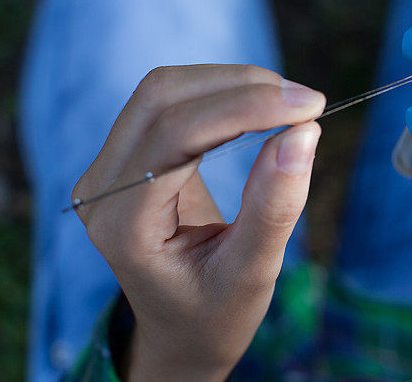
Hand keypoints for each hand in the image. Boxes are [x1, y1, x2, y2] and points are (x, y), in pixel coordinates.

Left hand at [71, 65, 325, 380]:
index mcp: (123, 224)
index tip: (310, 106)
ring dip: (233, 82)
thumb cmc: (214, 313)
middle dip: (241, 85)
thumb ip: (274, 207)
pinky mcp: (129, 153)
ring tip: (289, 104)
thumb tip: (304, 132)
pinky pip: (171, 101)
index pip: (176, 135)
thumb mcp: (252, 273)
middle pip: (163, 97)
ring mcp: (109, 167)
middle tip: (306, 102)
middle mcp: (101, 186)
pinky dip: (222, 92)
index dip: (246, 108)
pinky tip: (261, 106)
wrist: (181, 329)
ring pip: (165, 88)